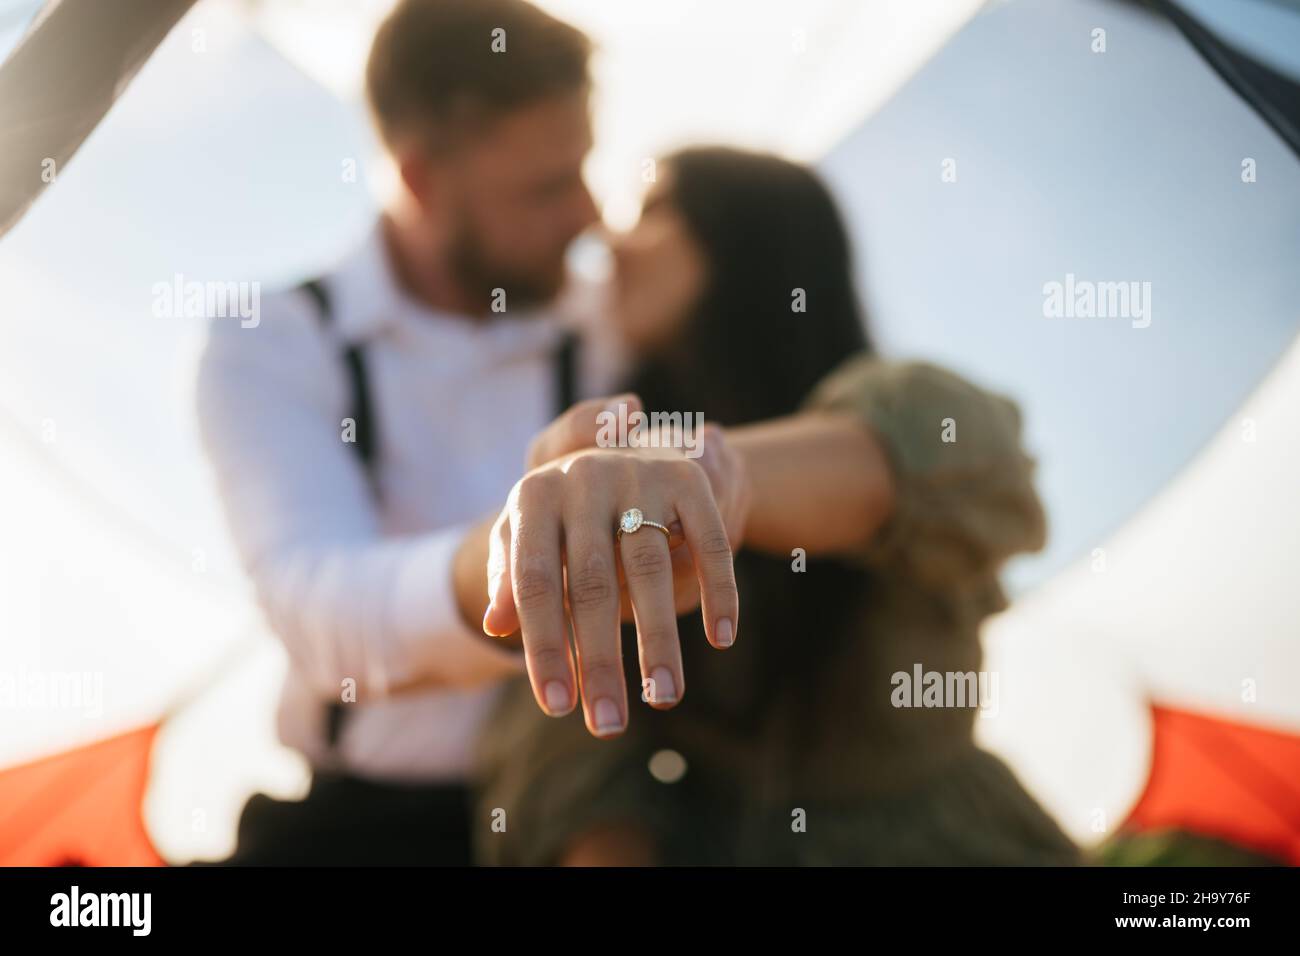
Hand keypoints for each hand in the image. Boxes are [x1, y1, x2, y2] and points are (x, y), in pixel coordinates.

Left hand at [480, 397, 745, 737]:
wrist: (620, 439)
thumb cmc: (563, 512)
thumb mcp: (525, 532)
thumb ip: (508, 578)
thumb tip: (494, 626)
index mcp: (535, 496)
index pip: (535, 583)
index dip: (545, 647)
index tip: (557, 708)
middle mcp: (584, 478)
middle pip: (591, 584)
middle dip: (600, 659)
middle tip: (608, 723)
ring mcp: (640, 475)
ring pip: (649, 567)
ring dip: (659, 638)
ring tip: (663, 695)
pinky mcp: (688, 478)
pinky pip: (708, 540)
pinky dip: (718, 588)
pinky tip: (722, 638)